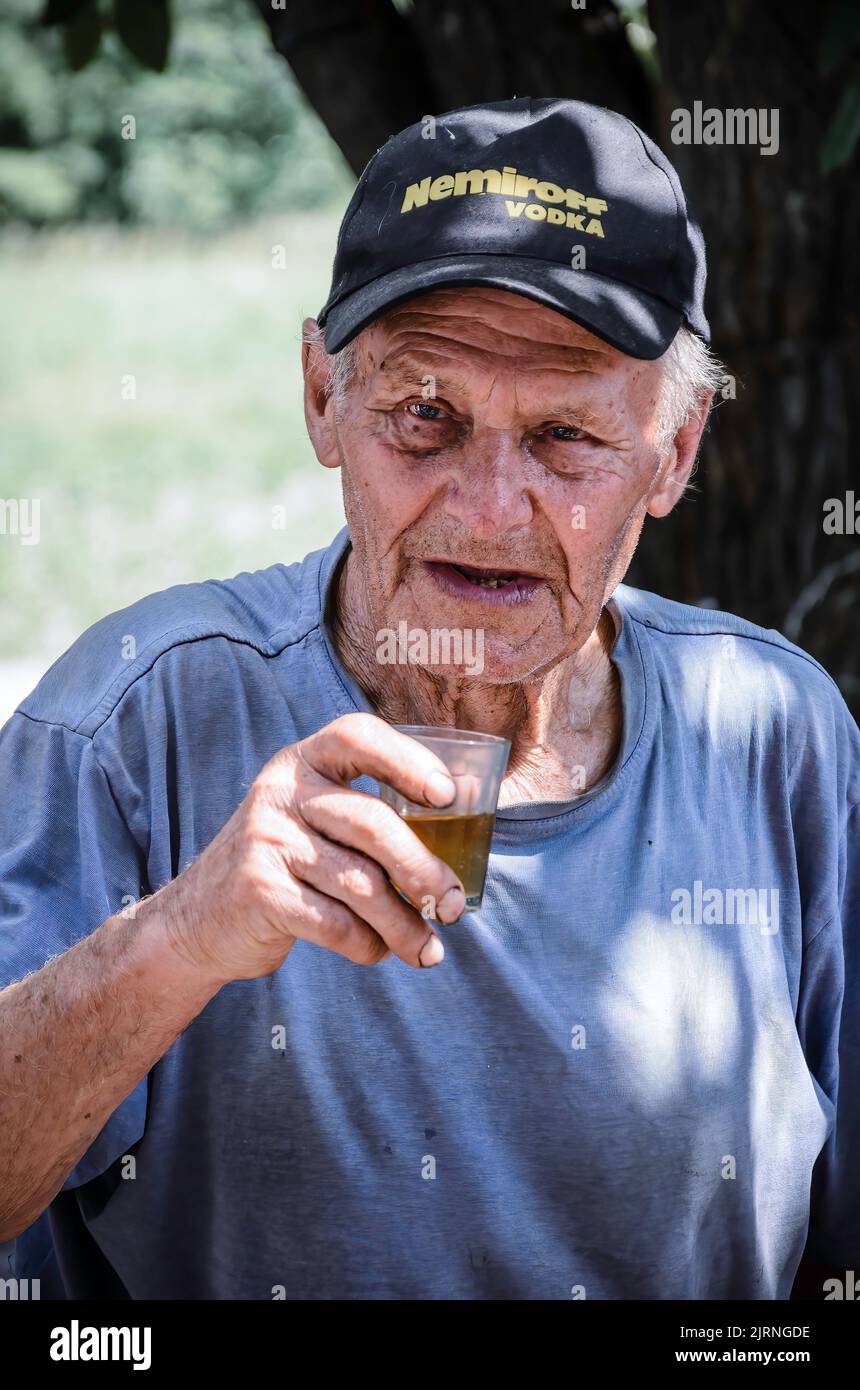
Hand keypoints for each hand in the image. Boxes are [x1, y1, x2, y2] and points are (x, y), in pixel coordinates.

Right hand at [150, 713, 465, 982]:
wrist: (195, 920)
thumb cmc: (283, 866)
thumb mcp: (310, 820)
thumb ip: (365, 818)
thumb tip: (460, 849)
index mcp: (302, 761)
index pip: (357, 736)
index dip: (408, 760)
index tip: (447, 797)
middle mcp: (282, 792)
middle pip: (372, 823)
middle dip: (424, 870)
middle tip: (456, 904)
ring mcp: (266, 839)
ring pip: (360, 884)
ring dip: (405, 924)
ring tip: (428, 948)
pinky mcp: (259, 891)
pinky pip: (335, 923)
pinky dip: (367, 944)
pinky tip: (376, 951)